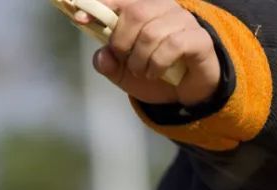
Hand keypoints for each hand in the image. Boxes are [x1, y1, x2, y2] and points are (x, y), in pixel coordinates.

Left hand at [90, 0, 220, 106]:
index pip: (122, 0)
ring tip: (143, 71)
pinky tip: (157, 73)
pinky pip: (173, 45)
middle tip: (126, 60)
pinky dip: (158, 64)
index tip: (78, 17)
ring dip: (140, 60)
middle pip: (135, 13)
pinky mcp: (198, 38)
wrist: (188, 93)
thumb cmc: (156, 74)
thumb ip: (110, 64)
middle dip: (122, 41)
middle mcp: (165, 8)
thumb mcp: (125, 74)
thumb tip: (101, 56)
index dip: (100, 6)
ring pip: (152, 32)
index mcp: (145, 9)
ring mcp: (183, 21)